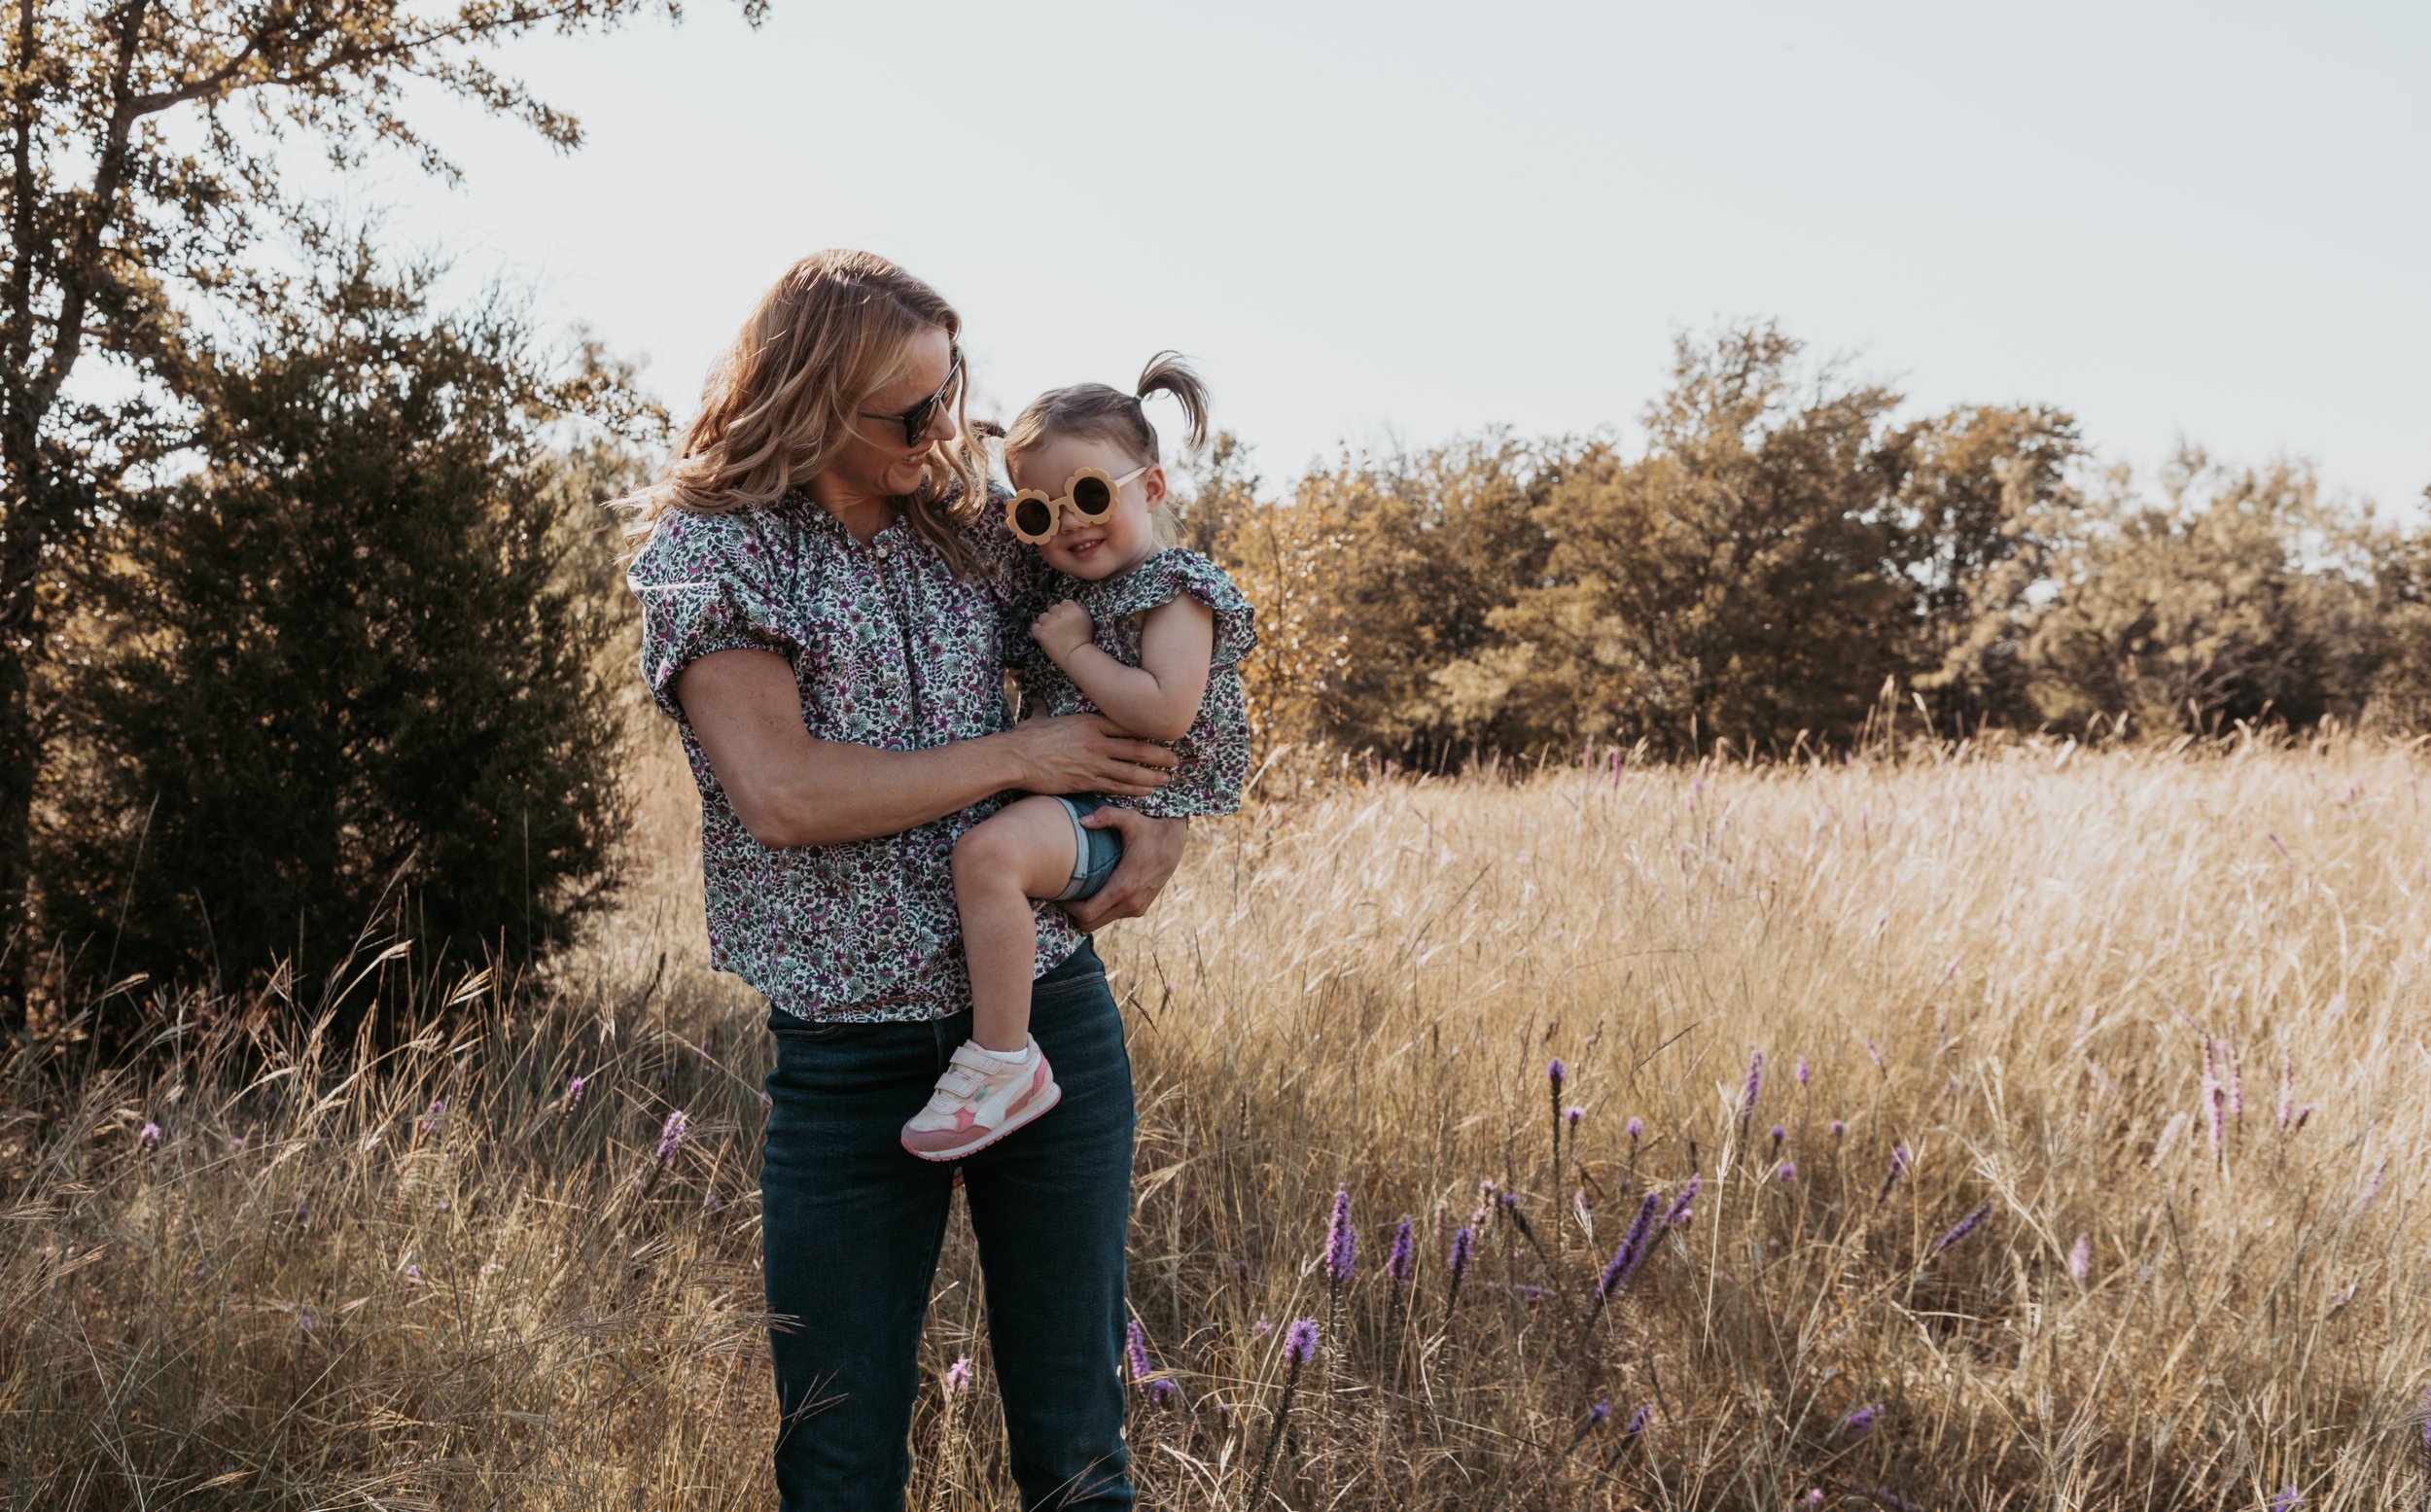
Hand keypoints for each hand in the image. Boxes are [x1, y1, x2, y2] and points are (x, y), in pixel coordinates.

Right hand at [1003, 713, 1177, 797]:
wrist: (1013, 758)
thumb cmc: (1025, 737)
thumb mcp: (1040, 717)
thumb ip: (1046, 709)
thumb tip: (1037, 699)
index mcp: (1089, 721)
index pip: (1127, 725)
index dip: (1147, 732)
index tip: (1162, 735)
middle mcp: (1096, 741)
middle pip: (1137, 748)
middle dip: (1159, 755)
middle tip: (1176, 761)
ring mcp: (1092, 763)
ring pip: (1131, 770)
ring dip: (1152, 776)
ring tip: (1167, 780)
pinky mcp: (1085, 782)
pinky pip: (1116, 786)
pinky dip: (1134, 790)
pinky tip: (1147, 792)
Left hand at [1031, 600, 1094, 662]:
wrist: (1077, 655)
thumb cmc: (1084, 640)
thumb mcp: (1087, 620)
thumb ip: (1079, 610)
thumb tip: (1071, 606)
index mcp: (1072, 608)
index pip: (1064, 603)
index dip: (1064, 611)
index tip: (1065, 619)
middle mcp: (1060, 613)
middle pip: (1053, 609)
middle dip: (1055, 616)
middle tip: (1059, 627)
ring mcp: (1049, 622)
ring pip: (1043, 616)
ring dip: (1046, 622)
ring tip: (1051, 632)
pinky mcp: (1042, 632)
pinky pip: (1035, 627)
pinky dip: (1038, 630)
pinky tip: (1043, 635)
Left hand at [1062, 810, 1188, 930]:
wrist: (1177, 841)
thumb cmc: (1151, 828)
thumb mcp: (1130, 818)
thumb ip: (1105, 816)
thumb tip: (1081, 821)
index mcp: (1124, 886)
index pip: (1087, 913)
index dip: (1068, 908)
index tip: (1059, 893)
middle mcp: (1131, 902)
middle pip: (1090, 924)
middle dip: (1074, 913)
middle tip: (1064, 894)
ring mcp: (1137, 908)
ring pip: (1101, 921)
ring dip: (1087, 912)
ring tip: (1077, 892)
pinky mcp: (1140, 908)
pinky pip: (1112, 916)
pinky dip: (1101, 910)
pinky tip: (1095, 892)